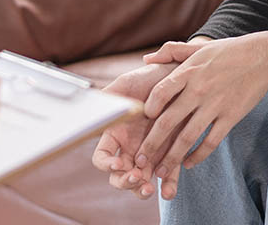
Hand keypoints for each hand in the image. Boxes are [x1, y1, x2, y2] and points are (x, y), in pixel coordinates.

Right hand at [91, 61, 179, 199]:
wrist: (177, 77)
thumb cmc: (149, 78)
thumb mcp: (126, 84)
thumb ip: (108, 98)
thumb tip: (90, 107)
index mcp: (115, 133)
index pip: (102, 157)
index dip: (106, 164)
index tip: (118, 163)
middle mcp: (131, 147)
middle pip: (119, 176)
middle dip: (124, 182)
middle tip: (136, 177)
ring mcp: (151, 153)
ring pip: (141, 181)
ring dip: (142, 190)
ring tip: (150, 188)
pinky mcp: (172, 154)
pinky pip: (168, 175)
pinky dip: (167, 187)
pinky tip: (168, 191)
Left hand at [136, 32, 267, 185]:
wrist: (261, 59)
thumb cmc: (226, 52)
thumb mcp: (197, 47)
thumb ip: (170, 52)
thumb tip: (146, 60)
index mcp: (188, 72)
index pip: (160, 92)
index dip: (148, 107)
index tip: (142, 119)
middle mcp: (198, 90)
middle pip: (169, 120)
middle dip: (152, 143)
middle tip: (140, 159)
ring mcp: (214, 106)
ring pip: (188, 137)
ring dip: (172, 157)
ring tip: (160, 172)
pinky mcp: (230, 117)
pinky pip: (211, 142)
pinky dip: (198, 155)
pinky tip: (188, 164)